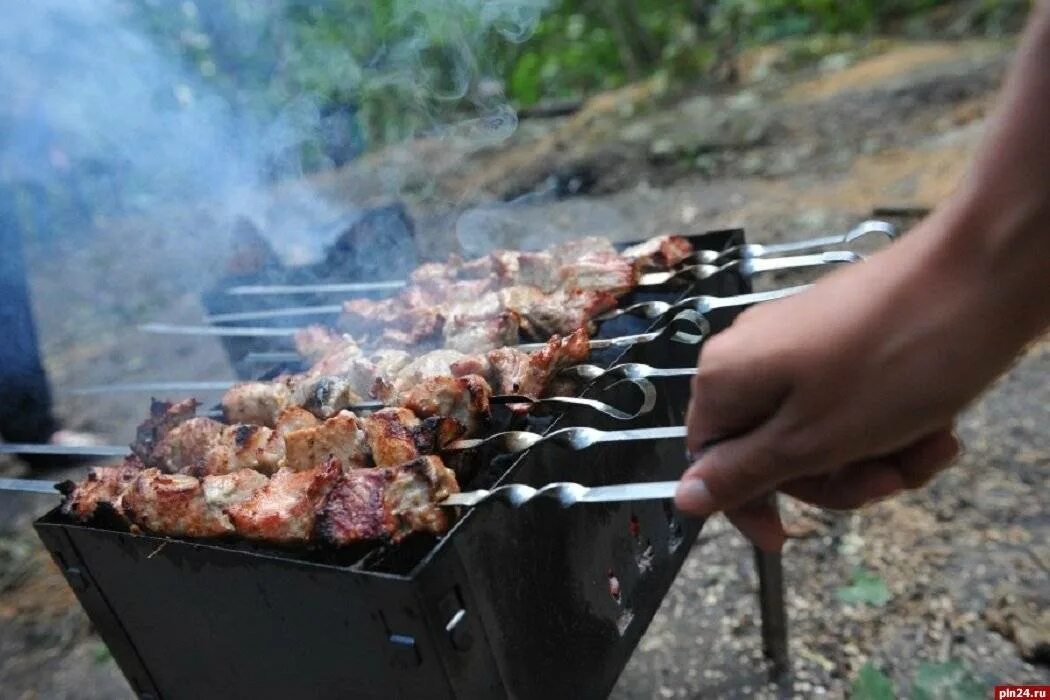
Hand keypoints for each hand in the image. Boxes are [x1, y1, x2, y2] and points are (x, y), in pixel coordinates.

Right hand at [674, 210, 1029, 550]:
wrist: (980, 277)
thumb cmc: (892, 361)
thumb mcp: (811, 440)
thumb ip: (743, 474)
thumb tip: (684, 497)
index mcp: (726, 378)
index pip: (710, 459)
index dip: (749, 503)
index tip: (786, 537)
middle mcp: (753, 355)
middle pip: (773, 450)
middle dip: (837, 477)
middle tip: (888, 480)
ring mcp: (800, 343)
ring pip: (822, 431)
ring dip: (876, 454)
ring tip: (929, 446)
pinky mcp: (843, 336)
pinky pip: (853, 402)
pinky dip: (891, 424)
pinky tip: (935, 426)